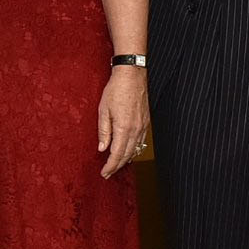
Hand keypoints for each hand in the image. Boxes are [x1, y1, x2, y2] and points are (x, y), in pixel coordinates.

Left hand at [97, 64, 149, 179]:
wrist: (132, 75)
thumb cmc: (116, 90)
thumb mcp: (103, 110)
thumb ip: (103, 131)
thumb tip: (102, 148)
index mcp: (124, 128)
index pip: (117, 154)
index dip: (110, 166)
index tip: (104, 173)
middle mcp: (136, 130)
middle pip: (127, 155)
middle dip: (117, 166)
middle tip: (108, 173)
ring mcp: (143, 126)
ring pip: (135, 149)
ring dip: (125, 159)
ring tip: (116, 165)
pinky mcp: (146, 121)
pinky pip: (140, 141)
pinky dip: (133, 150)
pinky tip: (128, 152)